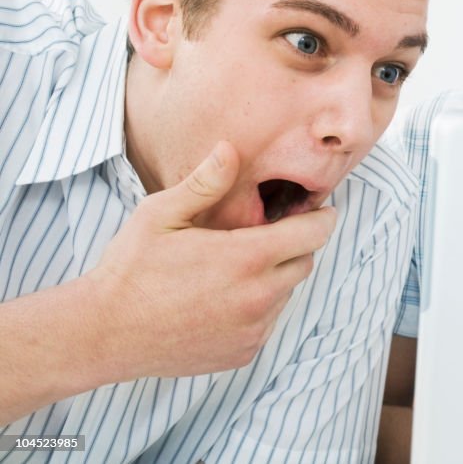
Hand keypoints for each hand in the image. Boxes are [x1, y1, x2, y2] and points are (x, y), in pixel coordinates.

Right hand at [85, 141, 336, 380]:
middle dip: (293, 245)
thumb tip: (230, 149)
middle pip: (304, 262)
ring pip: (286, 293)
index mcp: (246, 258)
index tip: (319, 210)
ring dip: (273, 278)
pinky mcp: (243, 353)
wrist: (102, 334)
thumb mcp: (161, 214)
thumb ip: (204, 183)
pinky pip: (267, 322)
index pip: (315, 233)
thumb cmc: (130, 268)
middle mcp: (258, 297)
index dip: (321, 218)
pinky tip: (221, 298)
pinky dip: (256, 308)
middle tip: (262, 235)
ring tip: (231, 268)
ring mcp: (253, 329)